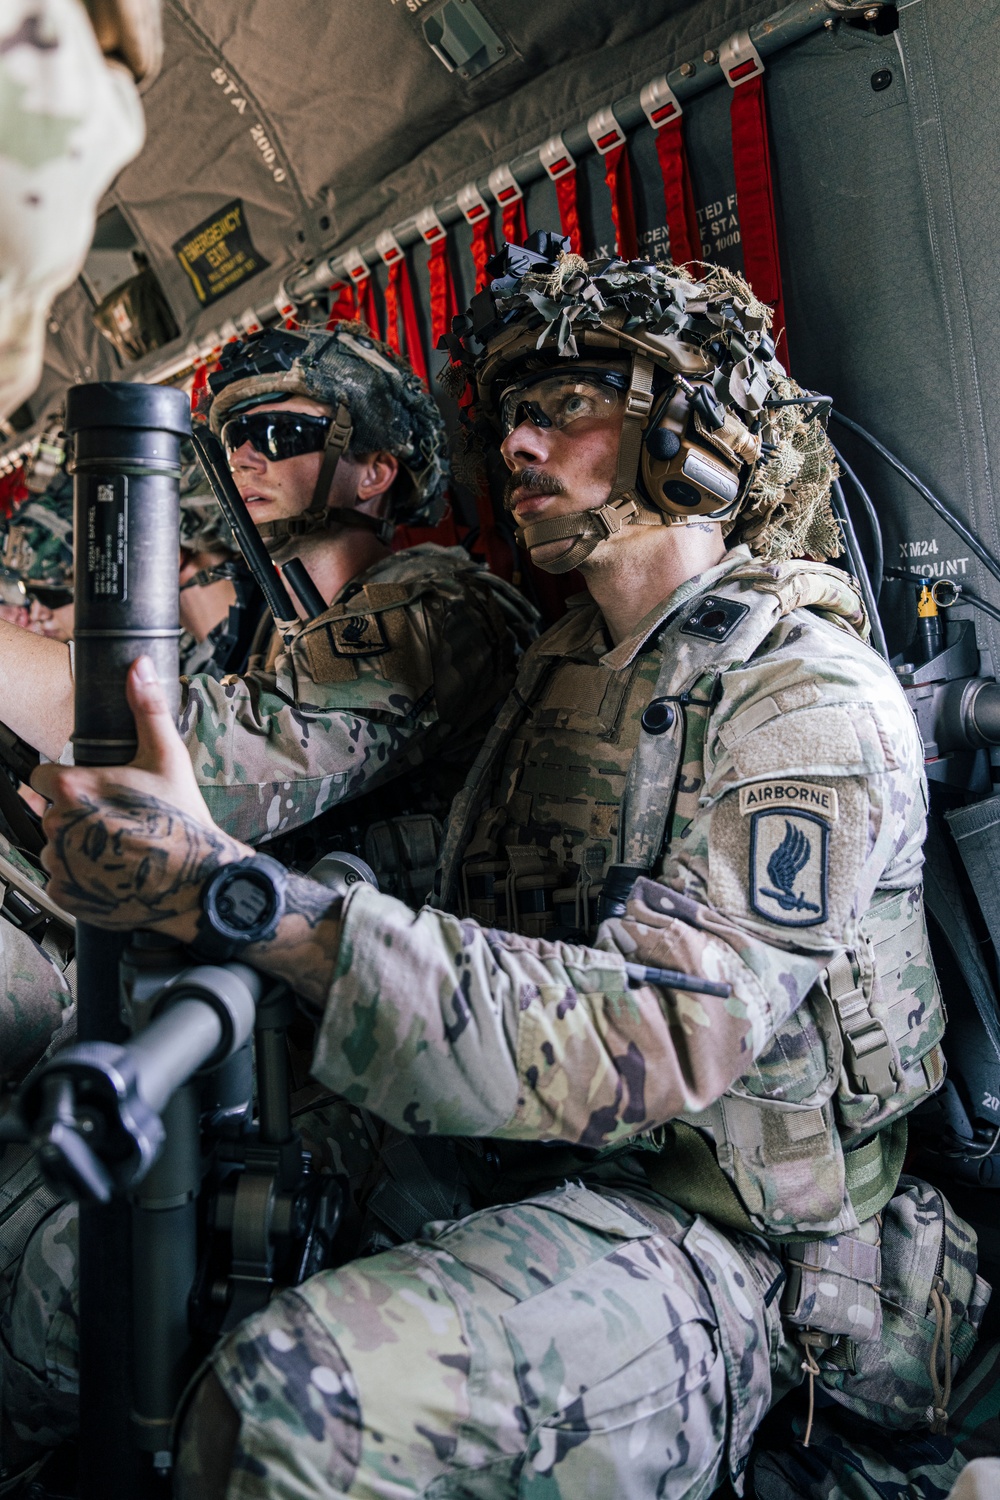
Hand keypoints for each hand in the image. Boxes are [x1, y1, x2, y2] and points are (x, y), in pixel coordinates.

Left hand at [31, 657, 249, 938]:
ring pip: (56, 845)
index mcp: (74, 788)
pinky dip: (80, 878)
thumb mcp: (167, 757)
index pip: (43, 776)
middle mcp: (58, 825)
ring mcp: (60, 862)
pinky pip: (61, 878)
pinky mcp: (64, 893)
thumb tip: (140, 667)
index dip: (70, 781)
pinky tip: (112, 871)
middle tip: (118, 820)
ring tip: (118, 848)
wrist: (198, 880)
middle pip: (51, 811)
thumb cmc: (183, 820)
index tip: (96, 791)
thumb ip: (146, 708)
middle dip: (77, 814)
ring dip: (77, 846)